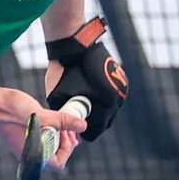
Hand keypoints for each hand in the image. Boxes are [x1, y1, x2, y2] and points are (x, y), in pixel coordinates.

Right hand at [0, 84, 84, 172]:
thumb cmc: (10, 111)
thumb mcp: (41, 114)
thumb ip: (63, 121)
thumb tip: (82, 126)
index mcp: (32, 153)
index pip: (58, 163)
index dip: (67, 149)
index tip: (65, 132)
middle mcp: (30, 153)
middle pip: (56, 156)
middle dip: (66, 142)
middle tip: (67, 126)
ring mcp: (28, 146)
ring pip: (51, 147)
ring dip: (59, 136)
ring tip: (60, 121)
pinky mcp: (26, 137)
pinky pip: (44, 140)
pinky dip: (51, 131)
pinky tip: (51, 119)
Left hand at [46, 17, 125, 140]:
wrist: (74, 47)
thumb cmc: (62, 71)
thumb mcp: (56, 96)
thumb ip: (63, 112)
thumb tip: (62, 124)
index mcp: (105, 104)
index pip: (97, 129)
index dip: (87, 132)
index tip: (78, 132)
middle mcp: (117, 98)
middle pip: (107, 120)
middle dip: (95, 122)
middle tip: (81, 122)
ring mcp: (122, 88)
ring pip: (113, 108)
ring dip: (102, 110)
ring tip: (87, 109)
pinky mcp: (121, 79)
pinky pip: (115, 95)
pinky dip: (105, 98)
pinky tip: (94, 95)